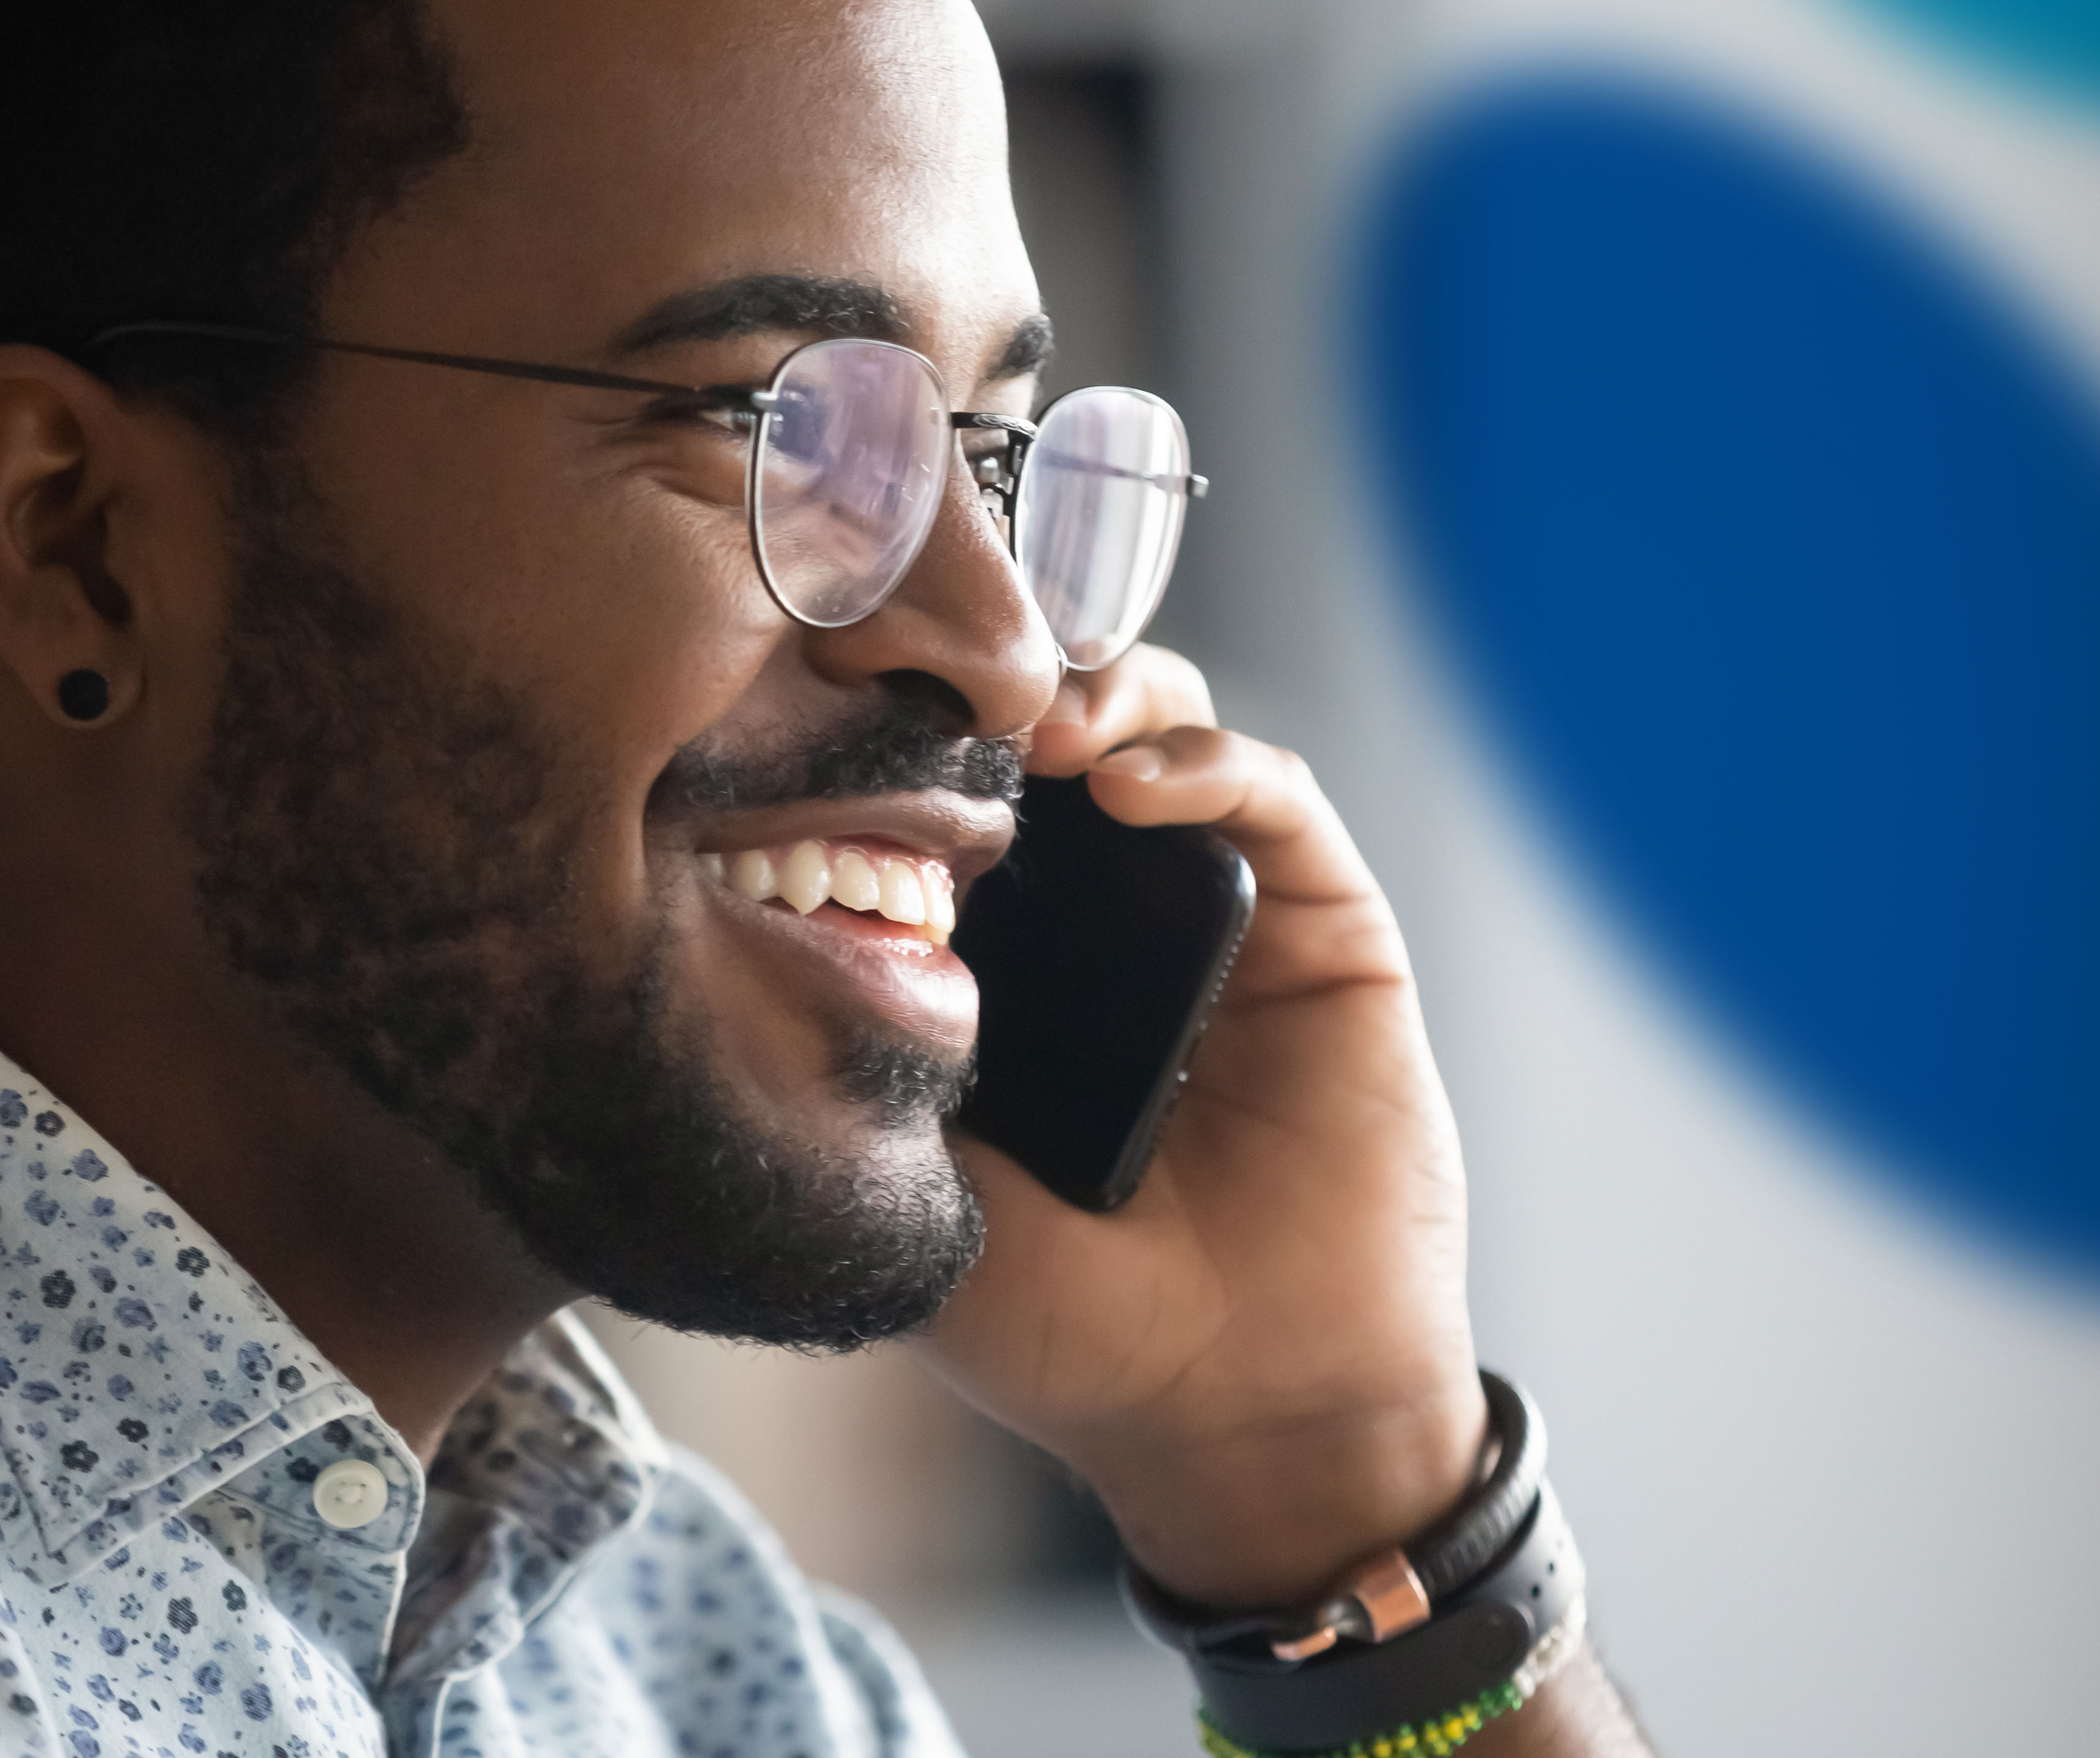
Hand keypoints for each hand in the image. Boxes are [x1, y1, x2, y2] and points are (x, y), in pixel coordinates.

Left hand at [921, 645, 1485, 1607]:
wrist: (1240, 1408)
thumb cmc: (1076, 1333)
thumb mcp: (921, 1197)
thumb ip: (866, 1075)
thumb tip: (773, 919)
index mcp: (1014, 977)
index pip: (960, 805)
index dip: (912, 745)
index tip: (840, 718)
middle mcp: (1117, 927)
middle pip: (1061, 738)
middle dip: (1005, 691)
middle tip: (947, 698)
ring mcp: (1225, 918)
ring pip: (1164, 735)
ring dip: (1101, 698)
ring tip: (1039, 726)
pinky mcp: (1326, 927)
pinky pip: (1273, 799)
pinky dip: (1205, 763)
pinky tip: (1131, 784)